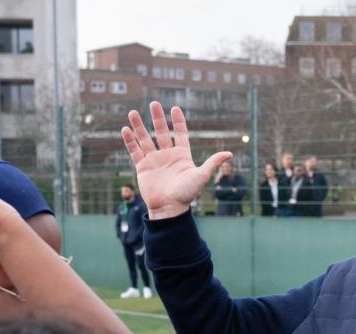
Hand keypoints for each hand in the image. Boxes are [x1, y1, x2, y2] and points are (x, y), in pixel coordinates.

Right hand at [121, 101, 231, 218]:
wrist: (169, 208)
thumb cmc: (187, 193)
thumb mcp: (201, 176)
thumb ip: (213, 163)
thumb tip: (230, 153)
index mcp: (182, 155)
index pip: (180, 134)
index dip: (178, 122)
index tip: (175, 108)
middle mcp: (168, 155)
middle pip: (162, 132)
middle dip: (157, 118)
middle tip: (154, 103)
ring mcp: (154, 160)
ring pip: (145, 139)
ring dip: (139, 127)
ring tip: (132, 113)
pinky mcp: (142, 167)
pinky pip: (135, 151)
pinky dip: (130, 140)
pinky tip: (125, 129)